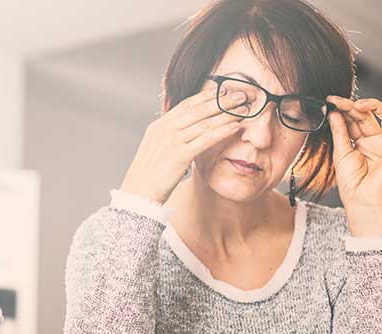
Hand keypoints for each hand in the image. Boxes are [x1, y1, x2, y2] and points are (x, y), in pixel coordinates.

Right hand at [119, 87, 247, 203]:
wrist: (137, 194)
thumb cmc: (148, 177)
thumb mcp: (155, 150)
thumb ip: (168, 138)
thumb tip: (184, 133)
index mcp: (158, 127)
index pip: (185, 105)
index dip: (206, 97)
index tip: (222, 91)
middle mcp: (164, 130)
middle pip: (198, 110)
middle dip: (221, 101)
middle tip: (240, 95)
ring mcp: (171, 142)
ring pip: (204, 123)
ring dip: (227, 114)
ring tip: (243, 109)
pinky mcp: (179, 156)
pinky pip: (206, 140)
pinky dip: (223, 131)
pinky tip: (235, 127)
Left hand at [325, 96, 381, 235]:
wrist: (361, 199)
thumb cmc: (351, 183)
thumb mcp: (340, 152)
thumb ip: (339, 131)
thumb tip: (334, 112)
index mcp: (361, 142)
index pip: (354, 119)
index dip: (344, 109)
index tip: (331, 101)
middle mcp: (376, 140)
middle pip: (367, 115)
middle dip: (353, 105)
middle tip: (340, 101)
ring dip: (374, 105)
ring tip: (358, 105)